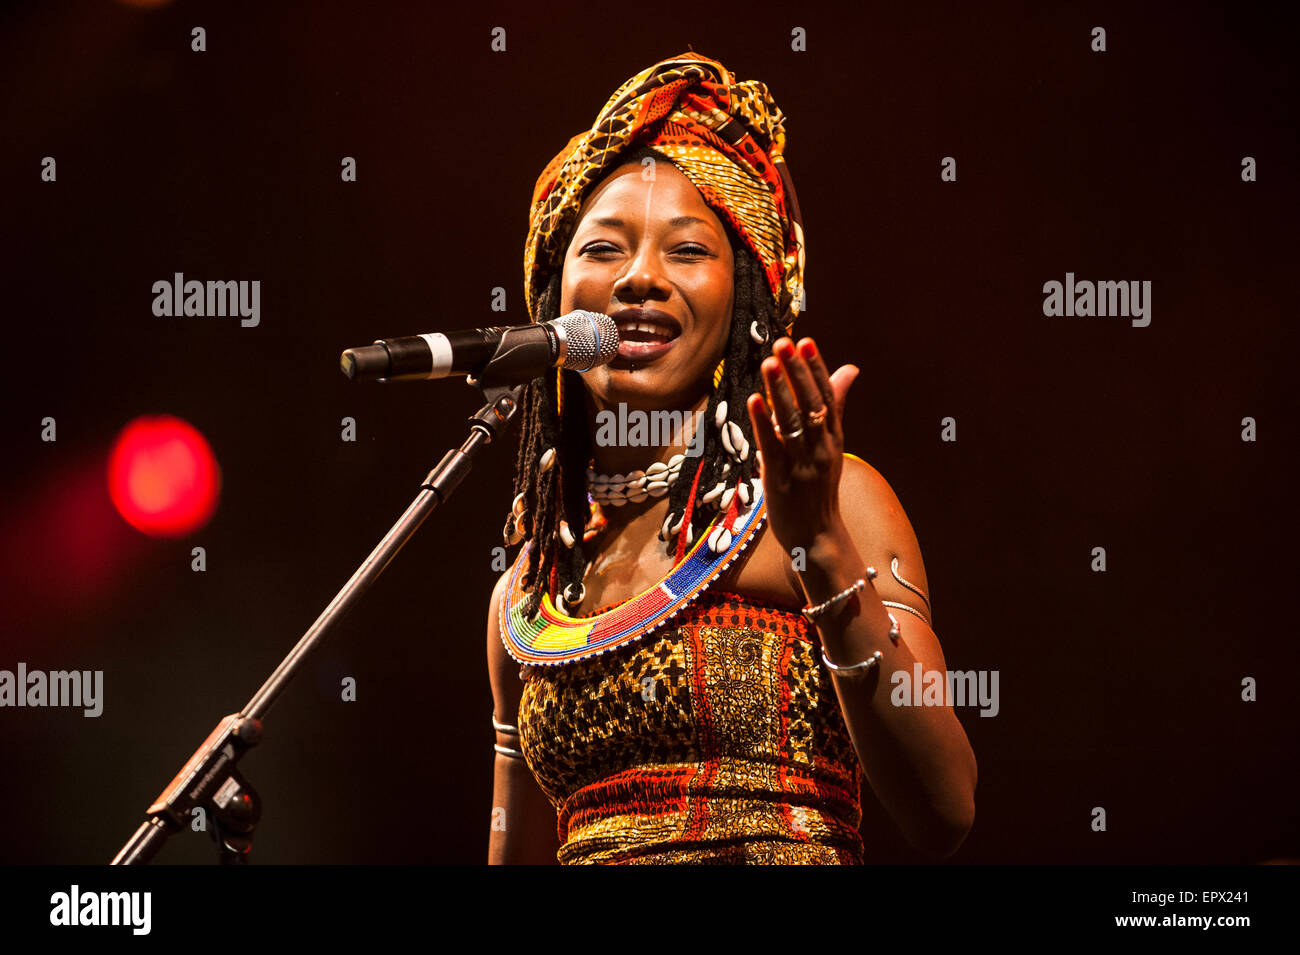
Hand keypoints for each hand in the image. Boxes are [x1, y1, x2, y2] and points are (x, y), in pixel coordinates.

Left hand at [745, 337, 858, 551]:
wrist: (817, 536)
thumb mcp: (832, 444)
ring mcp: (803, 464)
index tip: (805, 342)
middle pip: (811, 405)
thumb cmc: (819, 488)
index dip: (816, 369)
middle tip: (784, 343)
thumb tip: (850, 368)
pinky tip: (755, 401)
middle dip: (798, 373)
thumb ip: (836, 406)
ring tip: (769, 363)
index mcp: (832, 438)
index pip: (827, 397)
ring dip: (780, 391)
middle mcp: (821, 448)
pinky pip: (772, 447)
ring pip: (793, 422)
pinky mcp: (781, 480)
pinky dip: (764, 423)